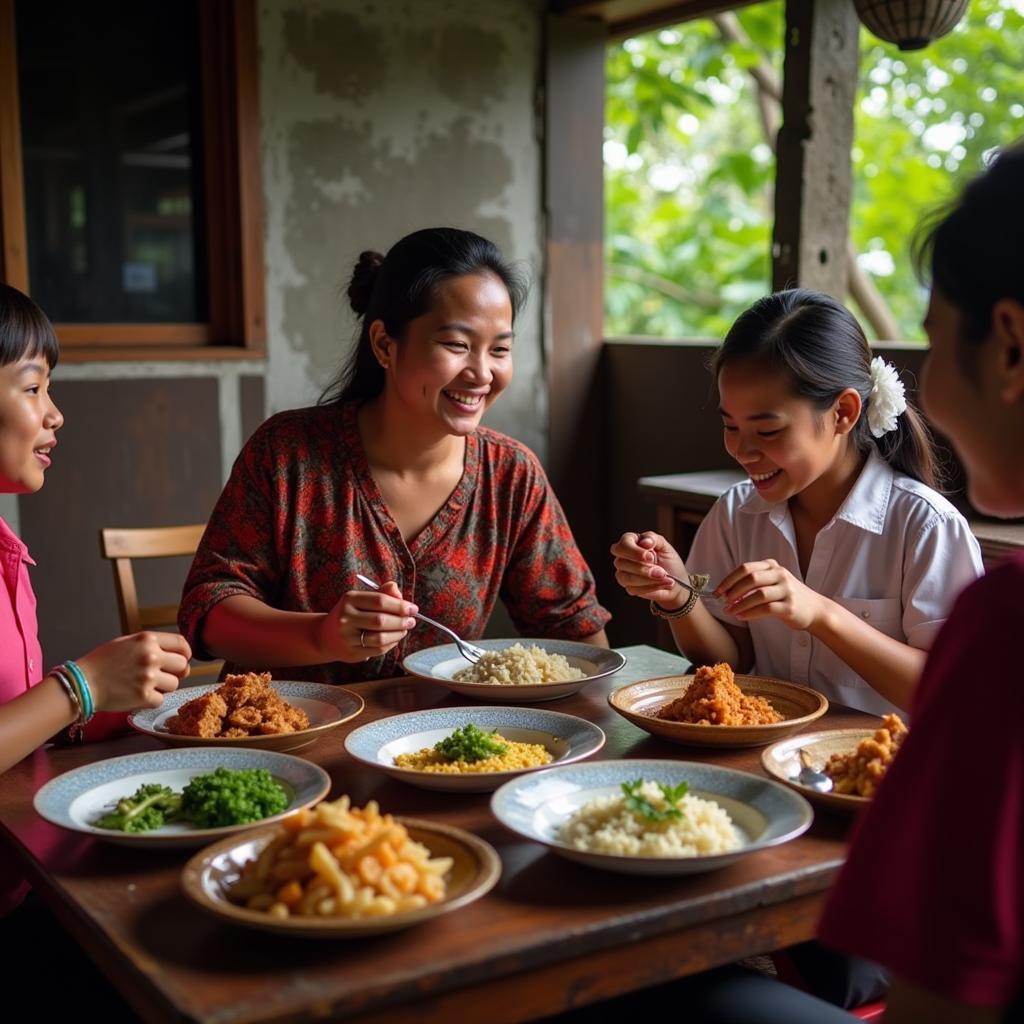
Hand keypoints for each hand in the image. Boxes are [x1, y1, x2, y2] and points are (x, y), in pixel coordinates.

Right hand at [76, 632, 191, 711]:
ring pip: (174, 684)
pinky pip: (161, 699)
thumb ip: (152, 645)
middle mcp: (151, 656)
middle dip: (177, 672)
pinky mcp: (144, 696)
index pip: (182, 643)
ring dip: (164, 687)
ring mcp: (148, 677)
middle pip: (182, 665)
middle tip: (164, 675)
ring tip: (145, 685)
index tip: (183, 659)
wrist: (82, 683)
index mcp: (147, 639)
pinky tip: (138, 695)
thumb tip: (178, 655)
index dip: (185, 653)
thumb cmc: (102, 662)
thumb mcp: (127, 642)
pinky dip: (152, 700)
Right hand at [320, 581, 416, 662]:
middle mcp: (346, 617)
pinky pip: (377, 650)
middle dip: (401, 621)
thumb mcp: (362, 600)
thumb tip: (397, 589)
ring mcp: (347, 637)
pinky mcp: (351, 652)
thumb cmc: (351, 615)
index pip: (380, 601)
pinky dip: (391, 644)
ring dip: (398, 634)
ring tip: (404, 630)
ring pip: (380, 638)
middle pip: (381, 620)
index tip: (413, 609)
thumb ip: (381, 594)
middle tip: (412, 621)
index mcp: (350, 599)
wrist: (325, 636)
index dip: (400, 605)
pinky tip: (394, 639)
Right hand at [610, 531, 687, 608]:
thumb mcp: (664, 546)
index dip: (634, 552)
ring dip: (648, 579)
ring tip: (664, 577)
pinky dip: (651, 587)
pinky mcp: (629, 588)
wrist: (676, 581)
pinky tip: (662, 584)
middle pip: (620, 563)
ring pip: (627, 578)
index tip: (650, 557)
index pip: (623, 544)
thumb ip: (653, 539)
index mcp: (630, 543)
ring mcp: (623, 573)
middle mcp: (623, 558)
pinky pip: (634, 589)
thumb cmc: (669, 561)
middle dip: (642, 568)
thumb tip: (644, 541)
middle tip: (660, 571)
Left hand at [716, 559, 825, 630]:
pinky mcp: (790, 606)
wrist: (815, 610)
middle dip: (732, 590)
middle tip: (722, 601)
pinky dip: (750, 613)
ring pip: (758, 594)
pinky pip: (766, 609)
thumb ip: (753, 583)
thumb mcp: (772, 583)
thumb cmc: (787, 597)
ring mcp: (787, 590)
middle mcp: (780, 575)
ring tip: (729, 611)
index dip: (729, 579)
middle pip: (751, 578)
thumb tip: (726, 592)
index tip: (718, 590)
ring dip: (739, 604)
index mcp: (773, 566)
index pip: (746, 568)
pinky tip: (741, 616)